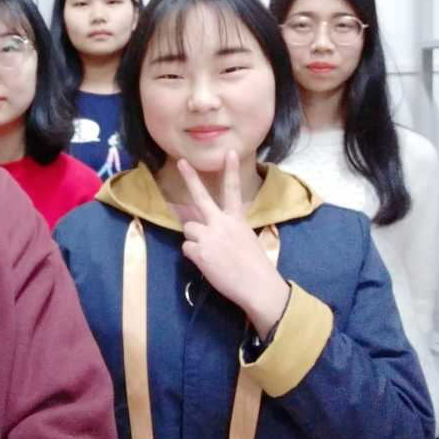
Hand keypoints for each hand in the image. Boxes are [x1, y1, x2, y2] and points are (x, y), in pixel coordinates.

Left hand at [179, 150, 289, 335]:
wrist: (258, 286)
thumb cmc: (255, 267)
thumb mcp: (247, 240)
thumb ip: (229, 231)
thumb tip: (212, 233)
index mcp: (237, 220)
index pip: (233, 191)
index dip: (230, 170)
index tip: (229, 152)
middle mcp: (221, 223)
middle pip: (201, 197)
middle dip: (190, 178)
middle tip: (180, 162)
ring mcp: (209, 236)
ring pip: (188, 228)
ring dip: (194, 238)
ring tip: (209, 253)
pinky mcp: (199, 251)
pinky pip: (186, 248)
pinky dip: (193, 256)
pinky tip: (207, 264)